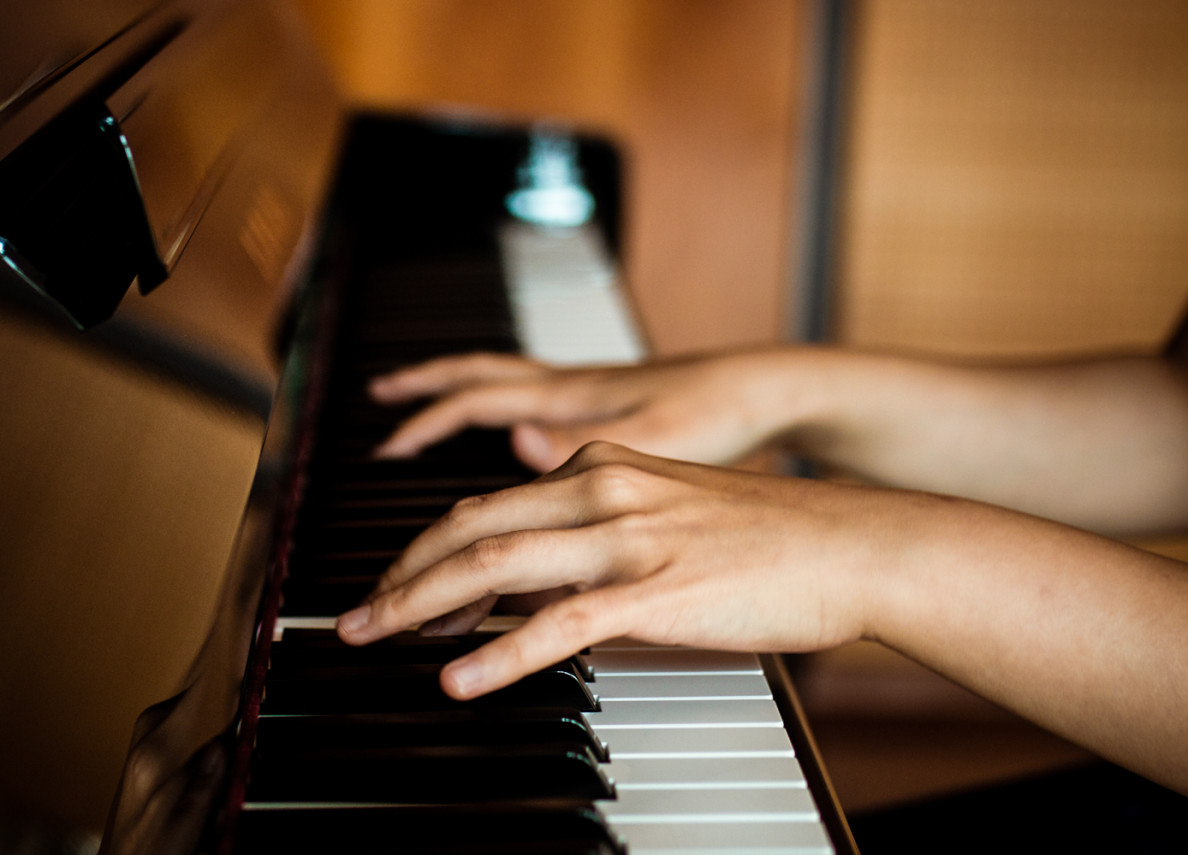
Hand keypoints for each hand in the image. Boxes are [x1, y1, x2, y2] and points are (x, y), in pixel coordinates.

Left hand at [337, 441, 896, 698]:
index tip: (393, 583)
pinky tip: (461, 679)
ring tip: (377, 639)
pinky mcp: (654, 592)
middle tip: (356, 617)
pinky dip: (499, 653)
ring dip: (422, 606)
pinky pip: (557, 626)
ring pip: (495, 567)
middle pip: (471, 529)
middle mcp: (603, 491)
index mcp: (603, 468)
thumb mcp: (667, 507)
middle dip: (400, 575)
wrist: (851, 541)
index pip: (488, 505)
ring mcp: (627, 539)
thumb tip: (536, 579)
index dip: (425, 547)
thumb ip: (595, 530)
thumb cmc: (768, 533)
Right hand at [368, 349, 810, 470]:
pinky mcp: (610, 403)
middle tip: (381, 396)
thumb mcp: (652, 440)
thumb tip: (512, 441)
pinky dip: (504, 407)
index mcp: (570, 394)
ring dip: (459, 388)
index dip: (424, 423)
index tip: (385, 450)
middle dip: (425, 386)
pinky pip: (535, 395)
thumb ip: (579, 444)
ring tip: (429, 405)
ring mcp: (589, 391)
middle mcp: (571, 385)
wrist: (766, 391)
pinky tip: (511, 432)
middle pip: (478, 374)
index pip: (475, 397)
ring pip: (505, 379)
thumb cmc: (718, 414)